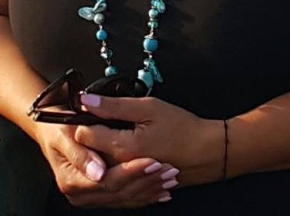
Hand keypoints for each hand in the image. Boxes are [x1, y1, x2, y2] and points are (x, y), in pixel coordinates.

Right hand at [35, 122, 179, 207]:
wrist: (51, 129)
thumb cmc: (58, 127)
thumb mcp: (65, 133)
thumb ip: (81, 153)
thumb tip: (98, 172)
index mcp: (72, 180)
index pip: (108, 181)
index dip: (132, 171)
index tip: (152, 160)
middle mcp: (81, 193)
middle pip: (119, 192)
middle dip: (146, 181)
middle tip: (168, 169)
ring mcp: (91, 196)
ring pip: (126, 198)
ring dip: (150, 188)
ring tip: (170, 176)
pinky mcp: (100, 194)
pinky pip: (126, 199)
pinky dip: (145, 193)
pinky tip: (161, 188)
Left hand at [74, 94, 222, 186]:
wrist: (208, 153)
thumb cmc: (182, 128)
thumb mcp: (148, 107)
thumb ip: (114, 105)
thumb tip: (86, 101)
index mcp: (123, 148)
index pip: (84, 136)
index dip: (82, 120)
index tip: (84, 110)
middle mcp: (122, 170)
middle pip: (88, 156)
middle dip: (85, 139)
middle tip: (90, 121)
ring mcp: (129, 182)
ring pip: (98, 171)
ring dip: (94, 154)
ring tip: (101, 137)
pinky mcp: (136, 187)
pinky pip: (113, 182)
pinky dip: (108, 168)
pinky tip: (113, 156)